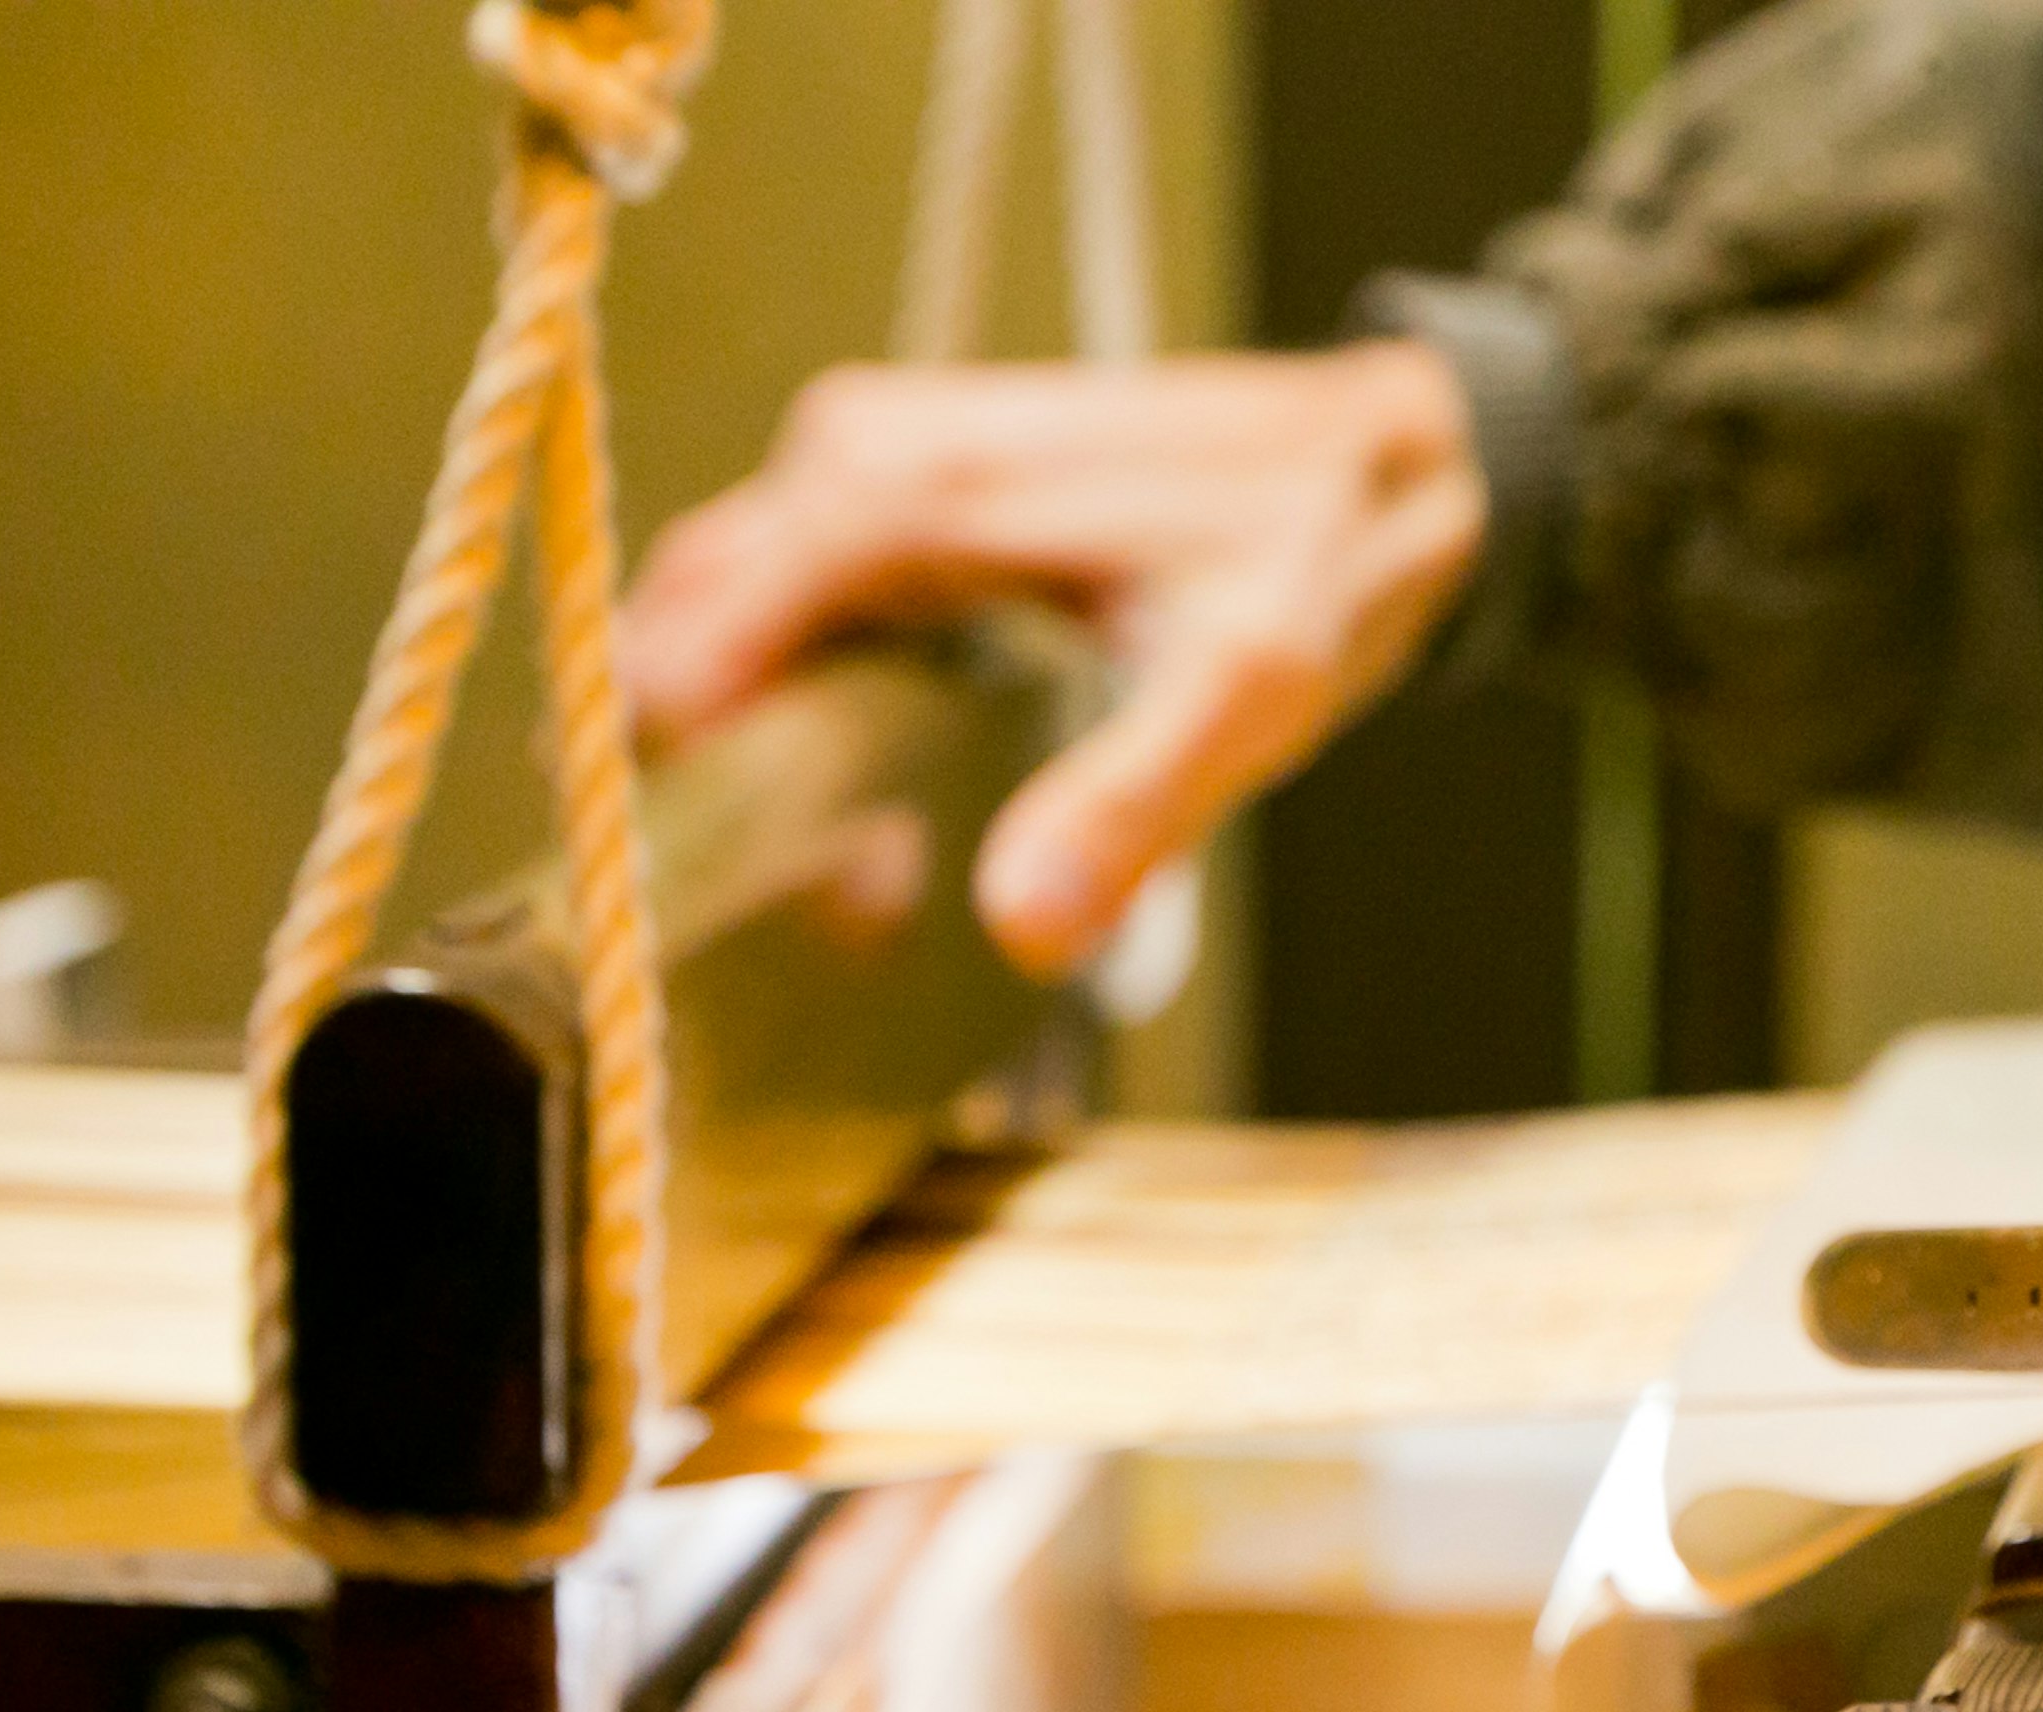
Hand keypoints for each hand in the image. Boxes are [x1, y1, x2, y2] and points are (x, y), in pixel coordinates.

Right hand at [618, 342, 1485, 977]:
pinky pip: (778, 593)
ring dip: (738, 744)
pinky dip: (783, 698)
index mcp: (913, 492)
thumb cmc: (1308, 563)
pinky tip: (852, 812)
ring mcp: (866, 458)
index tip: (672, 889)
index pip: (706, 623)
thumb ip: (1125, 807)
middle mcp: (860, 453)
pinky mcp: (890, 483)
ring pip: (719, 607)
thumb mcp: (1241, 699)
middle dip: (695, 769)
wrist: (1371, 458)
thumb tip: (1019, 927)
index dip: (670, 763)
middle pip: (687, 618)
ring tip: (824, 888)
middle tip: (754, 918)